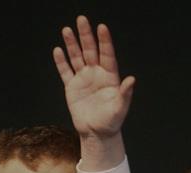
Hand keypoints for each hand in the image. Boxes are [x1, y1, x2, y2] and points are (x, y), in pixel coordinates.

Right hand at [53, 16, 133, 139]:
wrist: (97, 133)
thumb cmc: (111, 121)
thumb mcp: (120, 108)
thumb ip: (125, 93)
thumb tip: (132, 79)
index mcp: (110, 77)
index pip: (107, 54)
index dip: (104, 41)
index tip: (102, 27)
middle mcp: (96, 74)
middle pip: (90, 51)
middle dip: (86, 35)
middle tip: (82, 19)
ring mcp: (83, 79)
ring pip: (76, 57)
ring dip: (71, 44)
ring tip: (67, 29)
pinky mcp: (72, 87)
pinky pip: (65, 71)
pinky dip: (61, 62)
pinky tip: (58, 50)